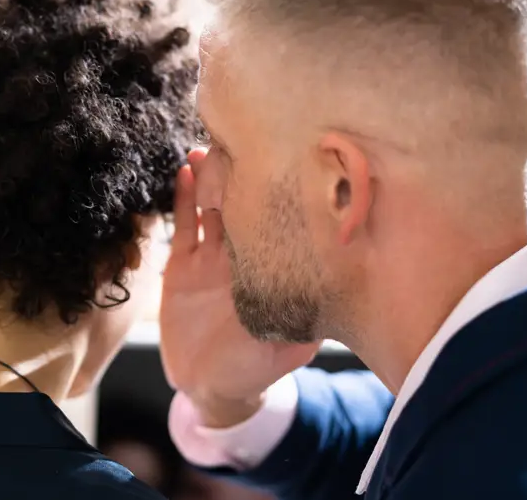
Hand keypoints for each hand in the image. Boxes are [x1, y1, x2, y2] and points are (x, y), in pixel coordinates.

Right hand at [159, 149, 319, 427]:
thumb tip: (344, 297)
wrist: (212, 386)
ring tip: (210, 149)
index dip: (278, 190)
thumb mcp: (292, 345)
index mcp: (271, 266)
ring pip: (212, 205)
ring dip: (211, 177)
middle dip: (243, 171)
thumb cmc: (256, 366)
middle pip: (243, 201)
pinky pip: (182, 225)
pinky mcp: (182, 264)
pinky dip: (182, 198)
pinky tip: (184, 171)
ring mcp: (212, 255)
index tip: (286, 158)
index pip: (277, 218)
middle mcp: (243, 253)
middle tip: (244, 140)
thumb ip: (311, 320)